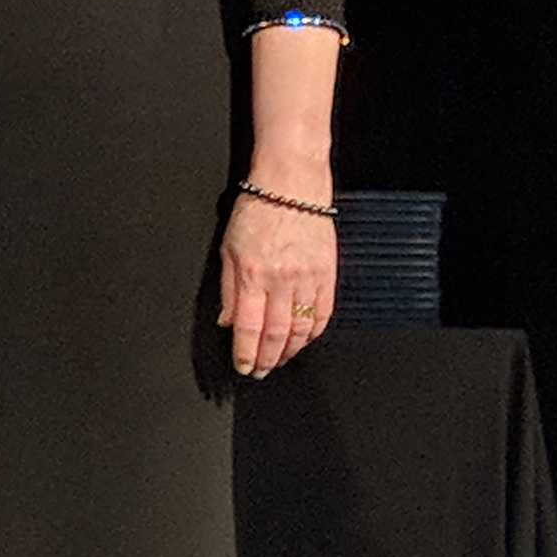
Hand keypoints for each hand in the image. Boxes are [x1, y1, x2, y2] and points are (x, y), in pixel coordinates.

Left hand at [218, 190, 337, 379]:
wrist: (291, 186)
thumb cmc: (256, 212)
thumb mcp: (228, 249)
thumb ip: (229, 289)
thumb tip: (228, 322)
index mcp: (253, 275)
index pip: (249, 328)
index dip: (246, 354)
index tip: (244, 367)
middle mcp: (282, 280)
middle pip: (276, 334)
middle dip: (267, 358)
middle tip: (261, 371)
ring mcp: (309, 278)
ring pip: (302, 328)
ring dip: (291, 350)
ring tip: (280, 359)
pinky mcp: (329, 273)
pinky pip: (324, 312)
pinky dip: (315, 332)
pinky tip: (305, 340)